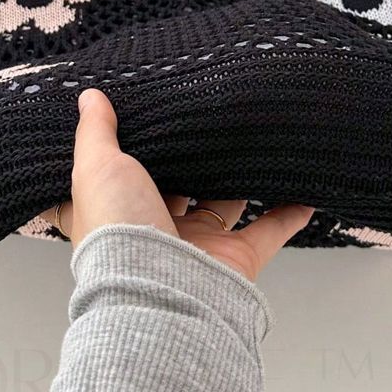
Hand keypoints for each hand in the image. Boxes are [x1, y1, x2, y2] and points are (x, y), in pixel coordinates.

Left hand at [40, 89, 312, 281]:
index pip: (120, 177)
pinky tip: (303, 190)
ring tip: (255, 142)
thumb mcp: (95, 168)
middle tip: (209, 121)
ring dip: (241, 178)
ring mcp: (198, 246)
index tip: (146, 118)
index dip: (129, 151)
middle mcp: (156, 230)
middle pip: (178, 188)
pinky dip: (289, 213)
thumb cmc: (118, 231)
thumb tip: (88, 98)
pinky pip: (269, 231)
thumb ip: (95, 133)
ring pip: (224, 204)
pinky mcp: (235, 259)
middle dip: (191, 160)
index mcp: (118, 211)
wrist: (159, 294)